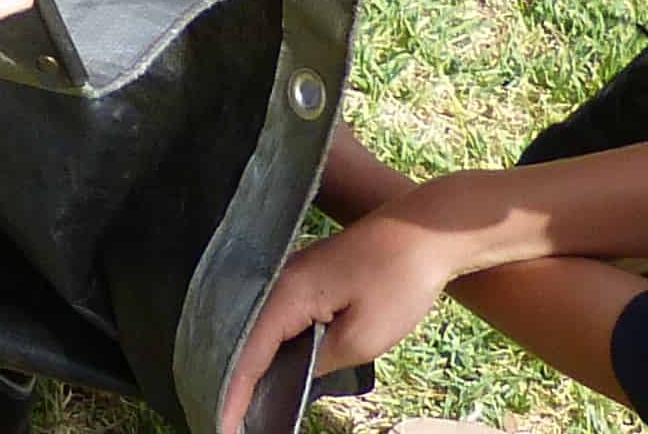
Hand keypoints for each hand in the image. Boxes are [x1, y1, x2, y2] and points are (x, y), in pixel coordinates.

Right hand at [229, 207, 476, 404]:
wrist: (425, 232)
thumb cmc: (397, 282)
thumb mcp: (363, 338)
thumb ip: (321, 361)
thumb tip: (297, 373)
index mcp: (287, 294)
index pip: (248, 352)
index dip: (233, 392)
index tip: (221, 425)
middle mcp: (280, 281)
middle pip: (244, 338)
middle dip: (234, 380)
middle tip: (229, 419)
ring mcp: (293, 276)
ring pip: (261, 327)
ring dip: (251, 363)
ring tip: (243, 402)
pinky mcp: (308, 278)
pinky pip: (278, 317)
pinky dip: (271, 346)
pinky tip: (274, 368)